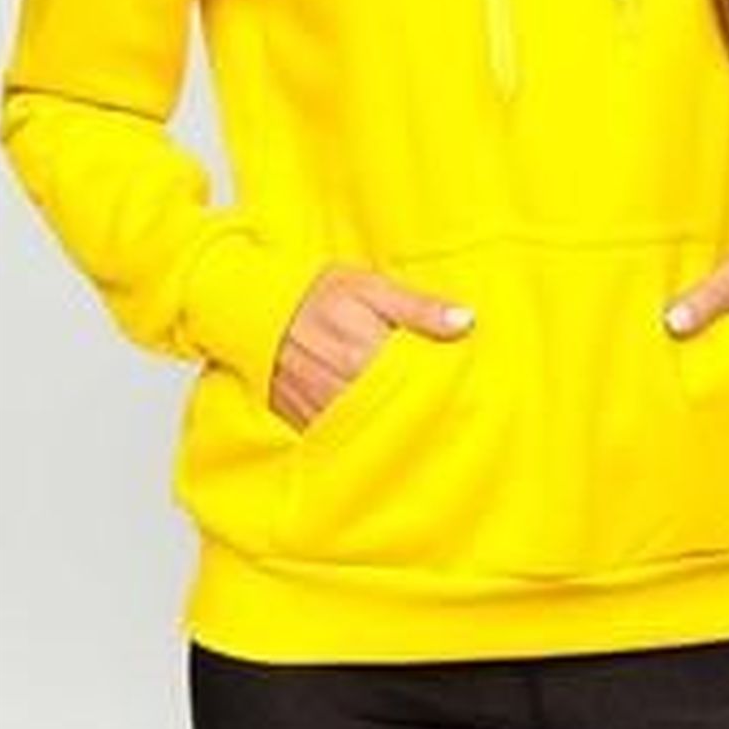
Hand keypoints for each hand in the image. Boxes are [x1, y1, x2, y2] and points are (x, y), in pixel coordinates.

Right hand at [268, 264, 476, 431]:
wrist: (260, 310)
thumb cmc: (318, 294)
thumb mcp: (372, 288)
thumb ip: (418, 307)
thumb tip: (466, 321)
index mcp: (364, 356)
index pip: (417, 386)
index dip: (443, 393)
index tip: (468, 395)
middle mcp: (342, 391)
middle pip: (396, 416)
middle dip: (423, 417)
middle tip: (455, 422)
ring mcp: (322, 411)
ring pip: (371, 434)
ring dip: (395, 431)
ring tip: (423, 431)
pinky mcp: (306, 423)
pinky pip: (342, 440)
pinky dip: (364, 438)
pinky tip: (383, 433)